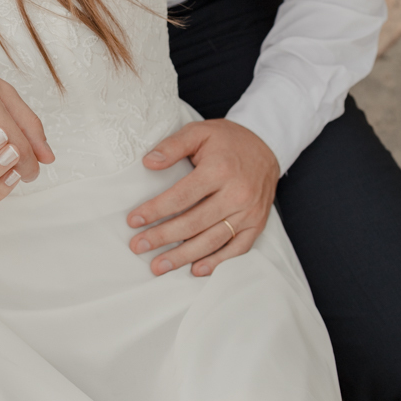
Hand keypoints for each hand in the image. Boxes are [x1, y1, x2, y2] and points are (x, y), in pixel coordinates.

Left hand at [127, 120, 279, 276]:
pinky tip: (196, 269)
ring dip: (184, 256)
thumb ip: (173, 146)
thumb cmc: (228, 139)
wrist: (267, 145)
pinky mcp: (257, 223)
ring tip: (159, 265)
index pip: (181, 196)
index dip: (155, 210)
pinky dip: (217, 262)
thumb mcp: (199, 131)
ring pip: (212, 240)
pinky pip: (237, 248)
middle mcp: (236, 194)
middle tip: (138, 247)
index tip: (133, 220)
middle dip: (163, 237)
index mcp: (219, 170)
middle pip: (194, 223)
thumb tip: (148, 162)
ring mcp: (248, 212)